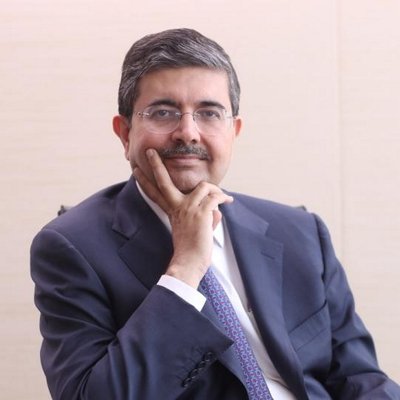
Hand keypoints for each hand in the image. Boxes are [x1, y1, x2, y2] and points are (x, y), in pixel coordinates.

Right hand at [133, 149, 232, 287]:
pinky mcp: (200, 213)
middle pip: (163, 181)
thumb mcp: (194, 228)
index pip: (155, 193)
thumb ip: (205, 215)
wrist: (189, 263)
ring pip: (203, 187)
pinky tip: (228, 201)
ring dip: (216, 191)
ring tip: (224, 197)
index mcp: (172, 211)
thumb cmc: (192, 250)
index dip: (145, 182)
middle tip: (150, 152)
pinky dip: (223, 198)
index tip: (135, 171)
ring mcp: (187, 209)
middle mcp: (177, 207)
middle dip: (155, 165)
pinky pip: (215, 197)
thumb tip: (218, 210)